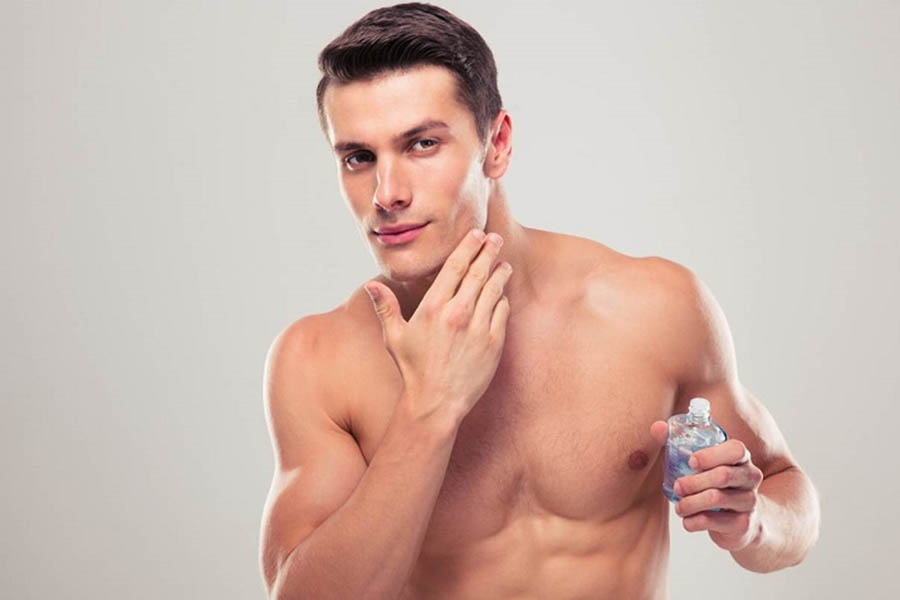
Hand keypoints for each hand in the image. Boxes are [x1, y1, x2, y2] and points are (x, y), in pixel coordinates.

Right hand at [364, 228, 512, 426]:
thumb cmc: (413, 370)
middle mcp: (458, 314)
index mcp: (433, 308)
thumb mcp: (395, 337)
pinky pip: (502, 312)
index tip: (476, 235)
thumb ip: (386, 307)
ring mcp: (478, 328)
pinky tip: (501, 296)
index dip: (468, 247)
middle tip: (494, 239)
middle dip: (488, 252)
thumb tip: (371, 286)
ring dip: (499, 273)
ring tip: (503, 264)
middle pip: (478, 272)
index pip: (455, 267)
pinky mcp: (493, 344)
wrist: (436, 403)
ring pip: (494, 290)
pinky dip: (502, 300)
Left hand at [650, 422, 763, 551]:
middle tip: (677, 487)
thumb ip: (676, 442)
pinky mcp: (743, 524)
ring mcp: (749, 501)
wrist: (738, 521)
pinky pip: (715, 521)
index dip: (711, 455)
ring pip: (717, 498)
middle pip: (723, 475)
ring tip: (679, 507)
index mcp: (741, 457)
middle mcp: (750, 477)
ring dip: (690, 502)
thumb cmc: (713, 483)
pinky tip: (687, 520)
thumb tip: (657, 427)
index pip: (736, 450)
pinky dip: (695, 521)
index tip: (691, 461)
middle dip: (693, 482)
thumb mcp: (700, 463)